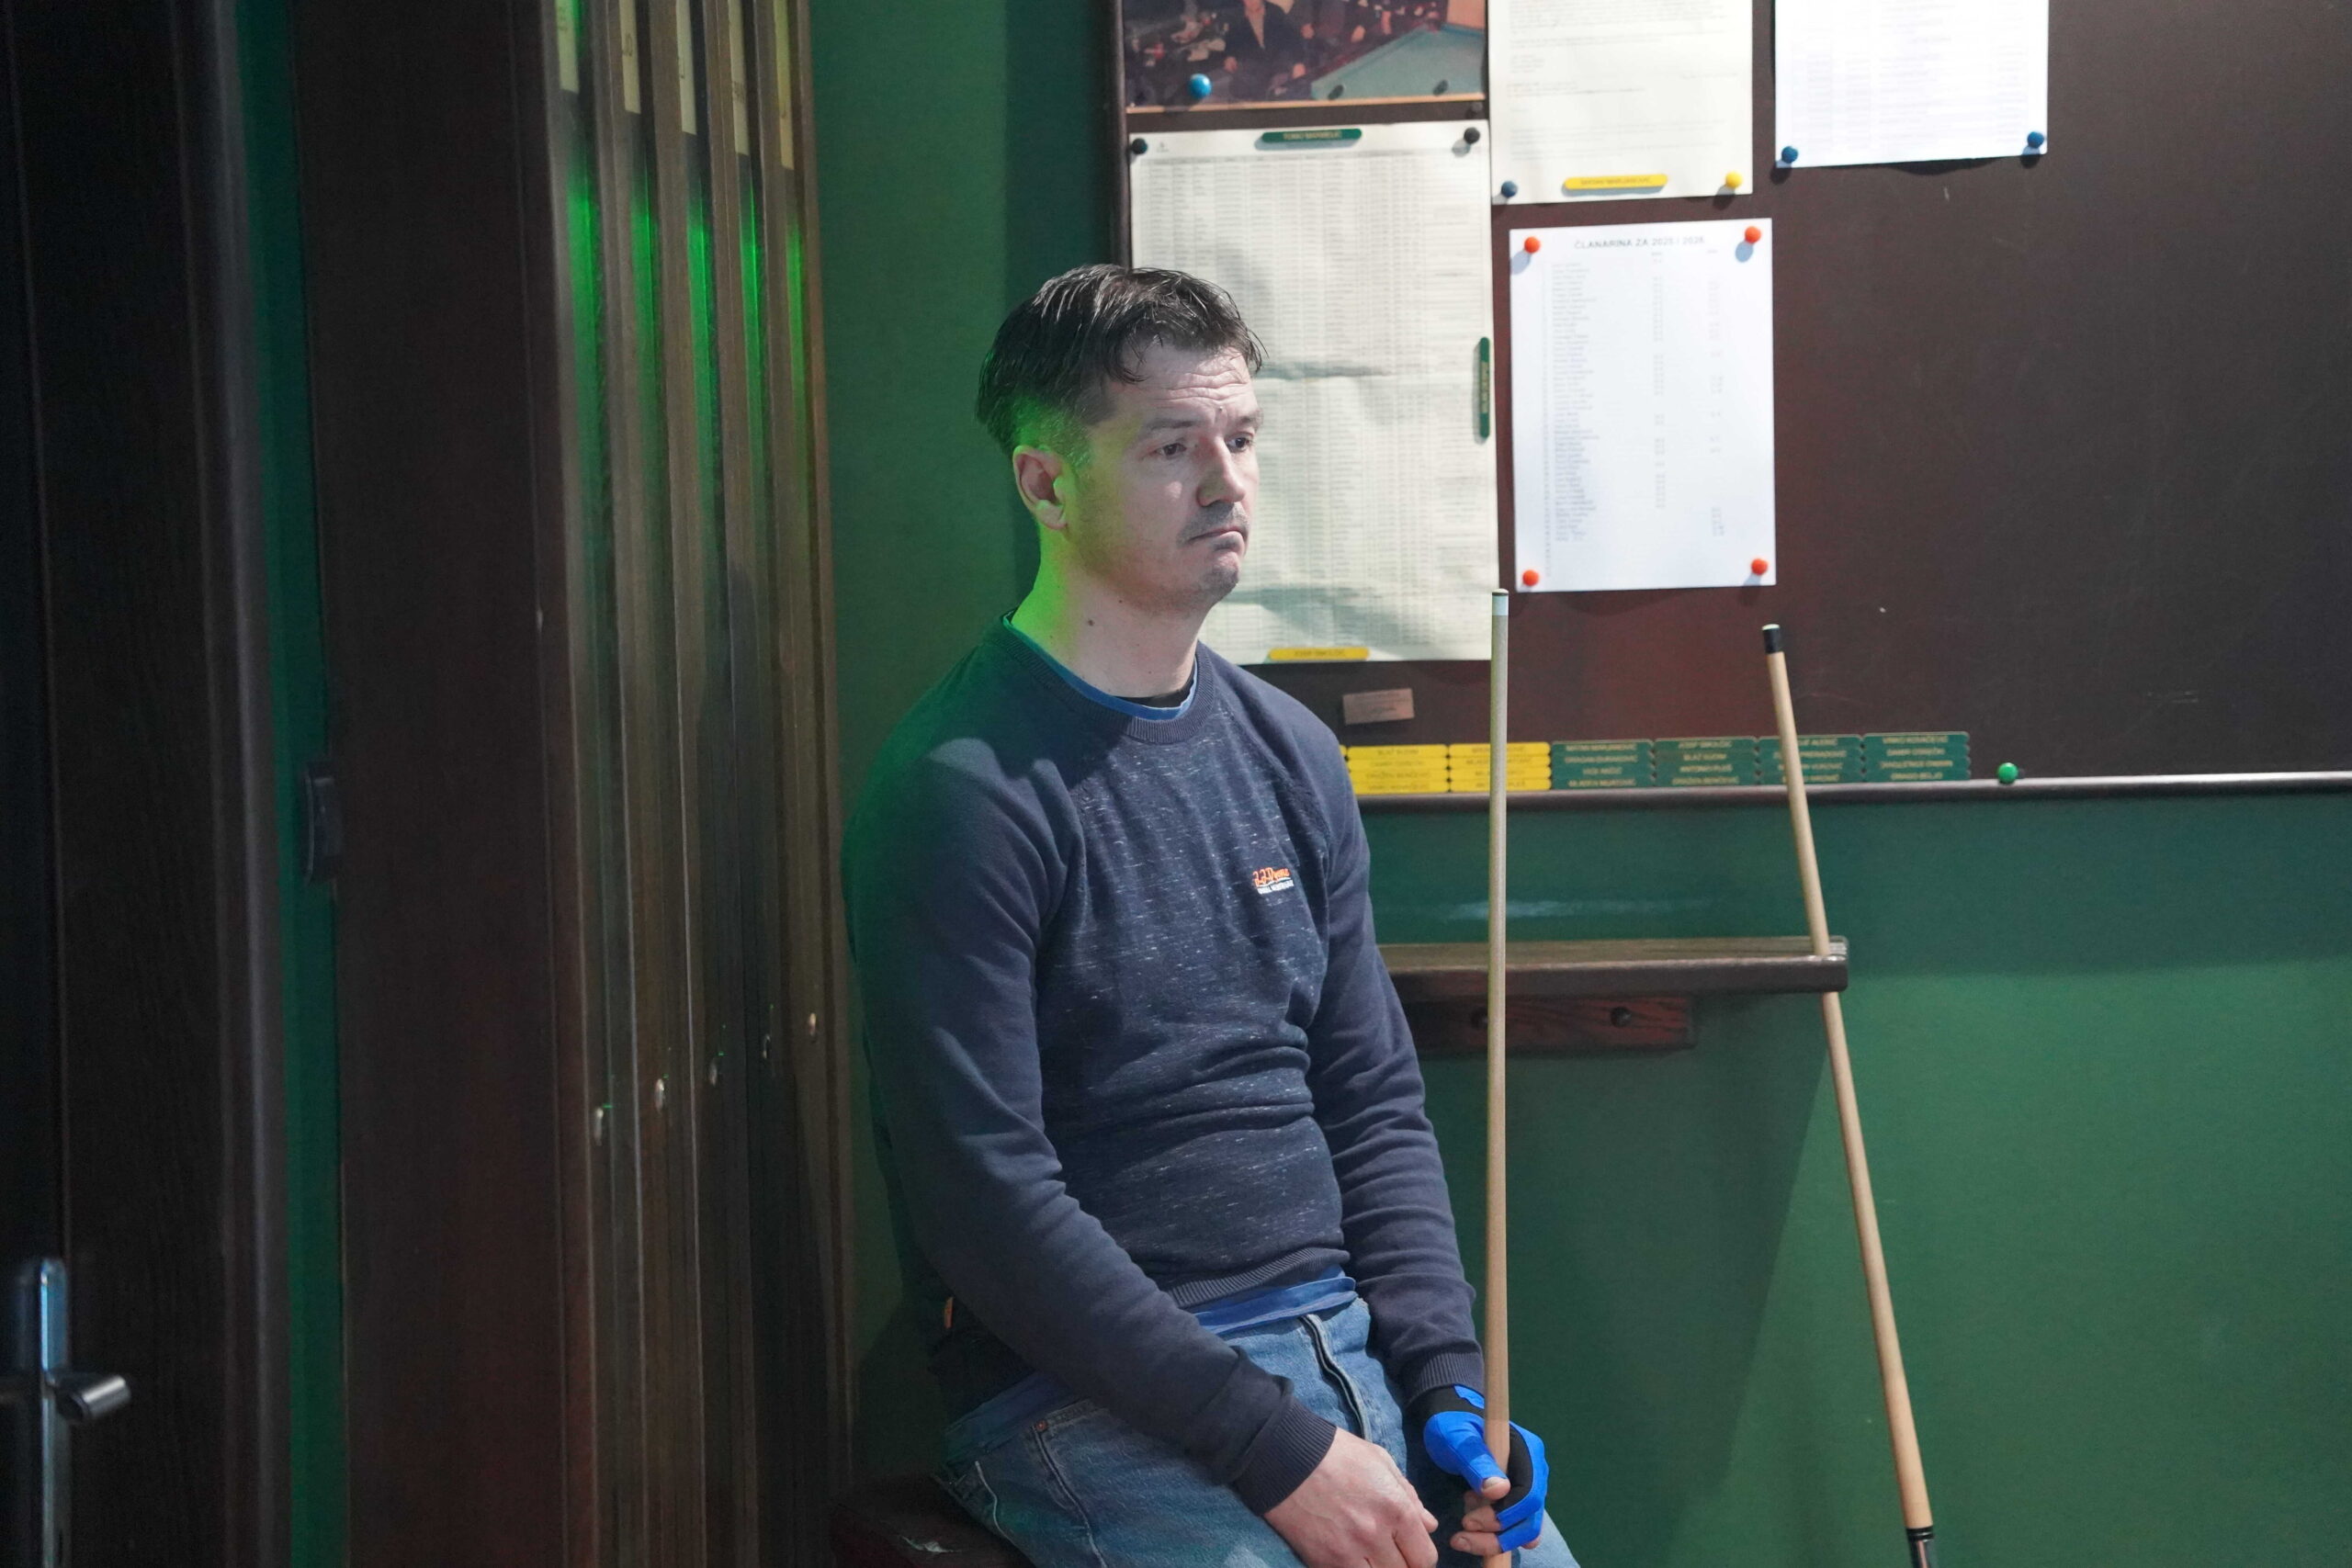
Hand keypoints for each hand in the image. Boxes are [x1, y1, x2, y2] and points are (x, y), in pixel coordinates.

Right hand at [1265, 1428, 1439, 1567]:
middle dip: (1401, 1564)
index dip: (1419, 1555)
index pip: (1425, 1557)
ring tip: (1368, 1555)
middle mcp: (1375, 1535)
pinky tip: (1349, 1556)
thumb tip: (1429, 1525)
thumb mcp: (1380, 1461)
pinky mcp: (1322, 1561)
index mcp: (1395, 1508)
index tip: (1409, 1549)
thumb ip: (1409, 1495)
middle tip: (1389, 1552)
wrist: (1284, 1457)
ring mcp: (1347, 1552)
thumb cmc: (1335, 1453)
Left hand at [1414, 1386, 1550, 1553]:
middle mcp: (1535, 1472)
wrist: (1449, 1426)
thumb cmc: (1453, 1428)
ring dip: (1493, 1539)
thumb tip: (1501, 1491)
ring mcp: (1528, 1488)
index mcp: (1528, 1451)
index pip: (1529, 1495)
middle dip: (1497, 1534)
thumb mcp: (1457, 1439)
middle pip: (1529, 1518)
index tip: (1468, 1522)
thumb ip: (1477, 1462)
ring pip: (1522, 1528)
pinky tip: (1470, 1526)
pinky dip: (1493, 1535)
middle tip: (1460, 1537)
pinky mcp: (1516, 1502)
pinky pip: (1513, 1528)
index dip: (1504, 1515)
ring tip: (1460, 1535)